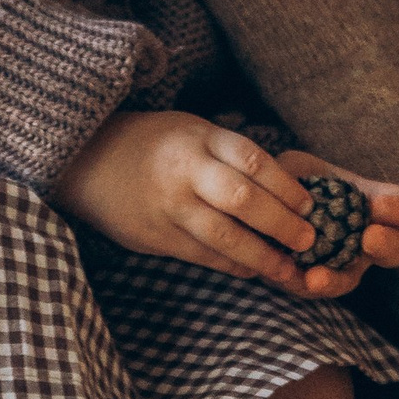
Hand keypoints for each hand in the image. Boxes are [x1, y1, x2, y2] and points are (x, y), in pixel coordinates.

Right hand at [55, 112, 398, 298]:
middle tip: (310, 239)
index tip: (312, 204)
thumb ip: (228, 153)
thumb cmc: (151, 144)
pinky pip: (203, 256)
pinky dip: (233, 265)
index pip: (253, 160)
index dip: (287, 186)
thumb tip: (286, 185)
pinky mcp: (156, 237)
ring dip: (263, 255)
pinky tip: (254, 270)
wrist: (86, 161)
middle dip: (282, 223)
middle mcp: (184, 171)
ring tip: (290, 268)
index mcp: (197, 138)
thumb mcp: (190, 129)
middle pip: (243, 199)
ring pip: (224, 236)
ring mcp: (169, 207)